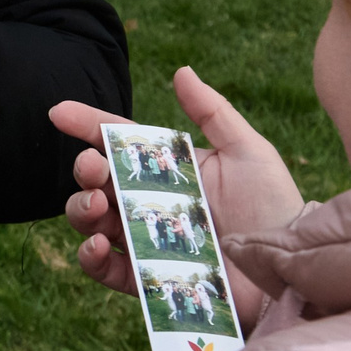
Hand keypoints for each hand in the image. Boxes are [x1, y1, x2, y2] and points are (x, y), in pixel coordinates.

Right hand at [52, 65, 303, 330]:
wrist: (292, 271)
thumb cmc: (275, 209)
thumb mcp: (248, 152)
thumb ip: (212, 112)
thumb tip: (180, 70)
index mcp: (168, 169)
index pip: (118, 141)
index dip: (86, 124)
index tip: (58, 112)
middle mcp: (149, 203)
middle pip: (96, 181)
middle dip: (83, 170)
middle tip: (93, 168)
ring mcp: (145, 241)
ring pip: (91, 221)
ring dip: (80, 209)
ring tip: (98, 205)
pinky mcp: (148, 280)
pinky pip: (104, 269)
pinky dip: (89, 257)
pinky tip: (96, 245)